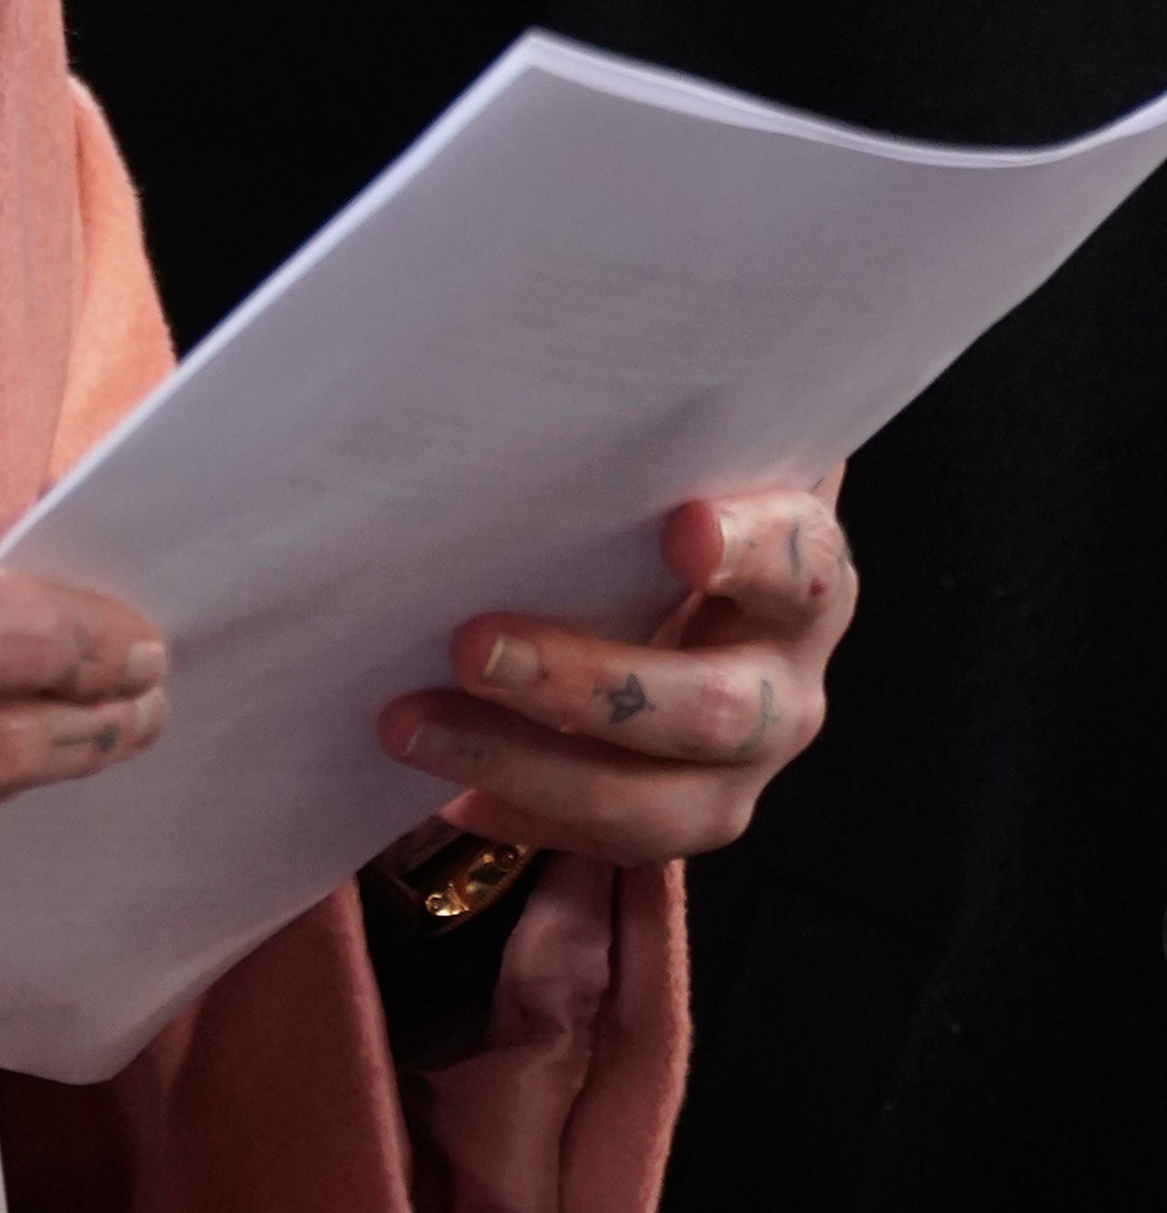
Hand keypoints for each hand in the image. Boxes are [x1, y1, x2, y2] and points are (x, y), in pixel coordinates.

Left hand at [376, 472, 854, 869]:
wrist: (678, 613)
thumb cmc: (649, 525)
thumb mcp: (664, 480)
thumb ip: (639, 448)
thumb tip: (543, 368)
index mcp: (804, 576)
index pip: (800, 560)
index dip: (749, 549)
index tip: (681, 529)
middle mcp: (788, 682)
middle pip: (713, 708)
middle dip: (584, 685)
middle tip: (468, 644)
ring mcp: (741, 771)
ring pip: (652, 801)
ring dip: (520, 764)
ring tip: (408, 724)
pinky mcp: (682, 824)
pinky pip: (601, 844)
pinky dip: (513, 813)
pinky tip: (440, 787)